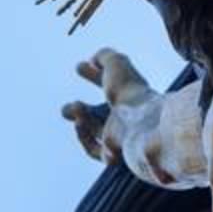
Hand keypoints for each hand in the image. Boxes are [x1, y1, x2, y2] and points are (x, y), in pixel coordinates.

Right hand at [61, 47, 157, 163]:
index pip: (112, 84)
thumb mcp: (116, 65)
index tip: (79, 66)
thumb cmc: (131, 93)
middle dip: (83, 109)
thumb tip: (93, 59)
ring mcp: (123, 137)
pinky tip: (78, 124)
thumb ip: (104, 56)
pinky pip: (95, 150)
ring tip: (73, 108)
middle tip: (71, 104)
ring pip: (98, 131)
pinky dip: (83, 136)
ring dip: (81, 118)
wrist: (141, 125)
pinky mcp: (115, 155)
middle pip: (104, 114)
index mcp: (134, 94)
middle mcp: (130, 118)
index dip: (95, 74)